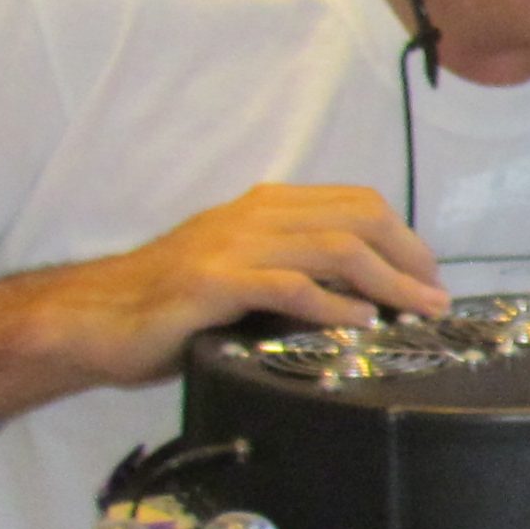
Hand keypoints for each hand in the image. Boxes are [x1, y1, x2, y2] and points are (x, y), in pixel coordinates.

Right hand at [9, 184, 444, 402]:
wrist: (93, 320)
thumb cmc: (173, 308)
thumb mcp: (244, 279)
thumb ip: (295, 274)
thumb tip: (366, 298)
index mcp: (265, 209)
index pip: (356, 204)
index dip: (403, 237)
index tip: (429, 277)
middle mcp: (254, 216)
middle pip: (358, 218)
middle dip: (408, 257)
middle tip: (436, 299)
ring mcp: (232, 246)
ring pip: (333, 248)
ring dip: (387, 282)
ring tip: (416, 313)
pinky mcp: (212, 284)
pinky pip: (288, 286)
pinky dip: (332, 305)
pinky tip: (359, 324)